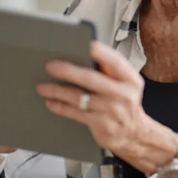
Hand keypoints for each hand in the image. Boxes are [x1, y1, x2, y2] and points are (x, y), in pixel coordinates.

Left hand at [36, 40, 146, 154]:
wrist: (134, 133)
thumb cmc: (125, 103)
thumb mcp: (125, 84)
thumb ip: (109, 70)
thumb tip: (82, 54)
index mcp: (130, 78)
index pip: (113, 60)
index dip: (97, 51)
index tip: (80, 44)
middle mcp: (123, 94)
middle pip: (91, 79)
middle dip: (68, 71)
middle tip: (51, 66)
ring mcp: (113, 111)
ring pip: (80, 98)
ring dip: (58, 91)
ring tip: (43, 87)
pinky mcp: (102, 125)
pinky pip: (77, 114)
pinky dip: (61, 107)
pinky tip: (52, 102)